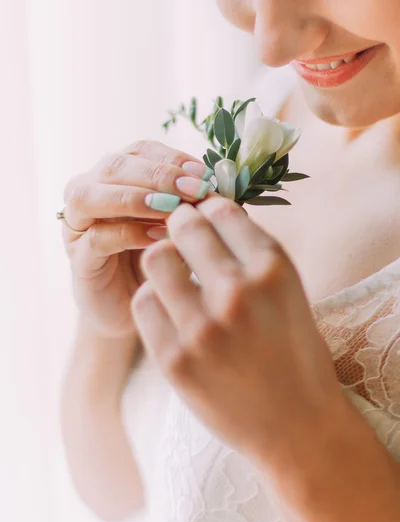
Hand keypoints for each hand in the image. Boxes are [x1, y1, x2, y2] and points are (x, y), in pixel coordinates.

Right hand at [61, 141, 212, 337]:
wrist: (141, 313)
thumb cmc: (164, 263)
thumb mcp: (182, 228)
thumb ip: (194, 204)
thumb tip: (224, 186)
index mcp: (118, 177)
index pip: (140, 151)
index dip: (172, 158)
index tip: (204, 175)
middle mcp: (91, 193)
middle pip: (114, 166)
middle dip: (157, 175)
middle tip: (193, 189)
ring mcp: (78, 225)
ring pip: (91, 195)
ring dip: (136, 198)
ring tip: (173, 209)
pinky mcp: (79, 259)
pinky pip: (96, 237)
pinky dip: (128, 233)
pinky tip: (158, 238)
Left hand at [131, 194, 343, 461]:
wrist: (297, 427)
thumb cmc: (295, 356)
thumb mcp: (290, 294)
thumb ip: (251, 255)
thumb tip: (209, 214)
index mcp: (273, 270)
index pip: (222, 210)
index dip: (209, 211)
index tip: (205, 219)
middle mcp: (237, 293)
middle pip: (184, 227)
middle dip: (181, 228)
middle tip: (181, 240)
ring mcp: (202, 328)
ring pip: (155, 260)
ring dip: (162, 263)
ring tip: (173, 279)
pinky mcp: (174, 360)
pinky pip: (143, 304)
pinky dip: (153, 301)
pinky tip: (169, 312)